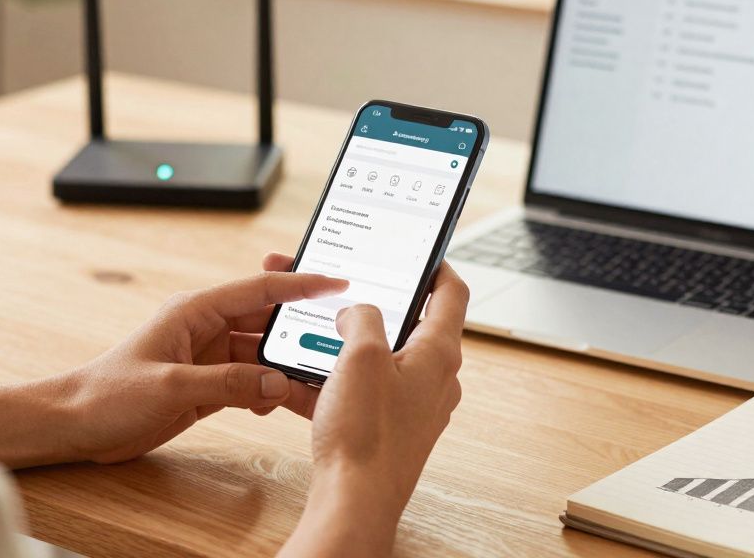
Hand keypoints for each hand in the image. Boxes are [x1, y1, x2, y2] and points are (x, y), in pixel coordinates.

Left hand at [0, 269, 347, 467]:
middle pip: (267, 322)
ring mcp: (209, 358)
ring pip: (262, 356)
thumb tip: (275, 381)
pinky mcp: (207, 385)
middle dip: (299, 333)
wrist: (76, 425)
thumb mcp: (170, 387)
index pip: (260, 289)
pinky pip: (250, 382)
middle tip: (332, 345)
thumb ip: (226, 383)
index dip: (301, 283)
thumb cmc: (108, 394)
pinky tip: (276, 403)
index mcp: (196, 310)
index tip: (337, 282)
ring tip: (311, 381)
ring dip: (284, 368)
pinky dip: (267, 391)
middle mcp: (206, 328)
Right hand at [281, 261, 469, 557]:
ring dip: (347, 346)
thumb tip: (358, 312)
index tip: (421, 253)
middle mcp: (434, 379)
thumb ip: (362, 317)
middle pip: (411, 326)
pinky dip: (336, 382)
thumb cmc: (366, 434)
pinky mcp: (390, 429)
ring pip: (381, 361)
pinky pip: (363, 392)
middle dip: (374, 307)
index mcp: (438, 353)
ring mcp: (413, 406)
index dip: (437, 266)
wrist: (355, 501)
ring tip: (314, 337)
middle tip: (348, 293)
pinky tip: (302, 381)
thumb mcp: (360, 354)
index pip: (452, 293)